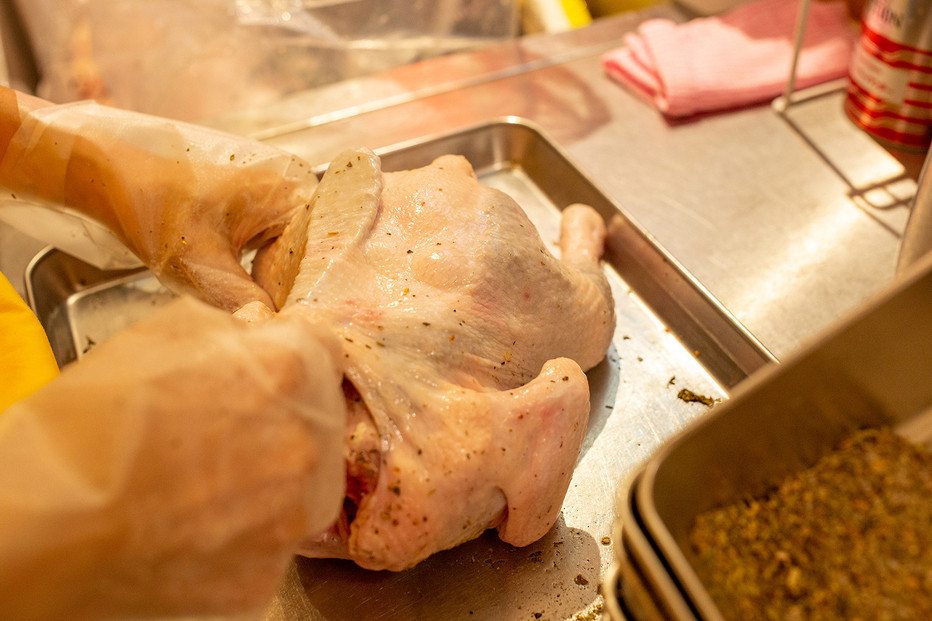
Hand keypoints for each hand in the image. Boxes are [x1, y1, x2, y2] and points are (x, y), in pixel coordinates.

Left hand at [0, 86, 316, 310]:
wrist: (117, 184)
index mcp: (291, 198)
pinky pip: (275, 258)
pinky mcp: (258, 217)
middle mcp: (293, 197)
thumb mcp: (203, 266)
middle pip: (308, 264)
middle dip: (290, 299)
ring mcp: (276, 206)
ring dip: (276, 294)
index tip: (284, 335)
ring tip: (261, 322)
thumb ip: (245, 302)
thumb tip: (274, 335)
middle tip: (274, 334)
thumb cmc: (158, 211)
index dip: (298, 303)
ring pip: (291, 265)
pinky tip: (250, 304)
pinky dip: (263, 282)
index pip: (311, 265)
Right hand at [0, 297, 344, 619]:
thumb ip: (228, 328)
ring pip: (305, 485)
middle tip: (225, 429)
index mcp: (288, 372)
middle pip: (321, 419)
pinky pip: (273, 542)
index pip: (324, 350)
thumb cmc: (87, 427)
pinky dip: (246, 532)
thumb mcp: (155, 337)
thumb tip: (260, 330)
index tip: (273, 369)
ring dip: (273, 477)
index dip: (294, 355)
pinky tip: (197, 524)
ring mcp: (293, 519)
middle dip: (286, 415)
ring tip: (205, 481)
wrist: (41, 533)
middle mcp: (308, 445)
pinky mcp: (267, 577)